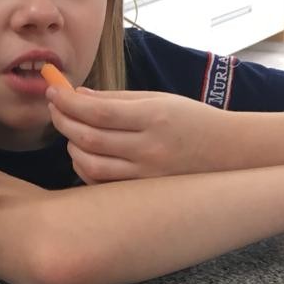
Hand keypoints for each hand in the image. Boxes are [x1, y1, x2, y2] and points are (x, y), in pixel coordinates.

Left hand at [47, 86, 222, 181]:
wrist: (230, 153)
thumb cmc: (192, 120)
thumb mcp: (158, 99)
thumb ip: (116, 99)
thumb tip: (76, 95)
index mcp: (154, 117)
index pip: (98, 112)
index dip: (68, 102)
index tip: (53, 91)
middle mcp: (149, 148)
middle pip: (89, 138)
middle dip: (63, 121)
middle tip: (54, 109)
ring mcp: (147, 174)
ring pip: (90, 165)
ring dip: (71, 146)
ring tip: (69, 131)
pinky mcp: (144, 191)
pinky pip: (102, 183)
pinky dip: (84, 169)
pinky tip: (84, 155)